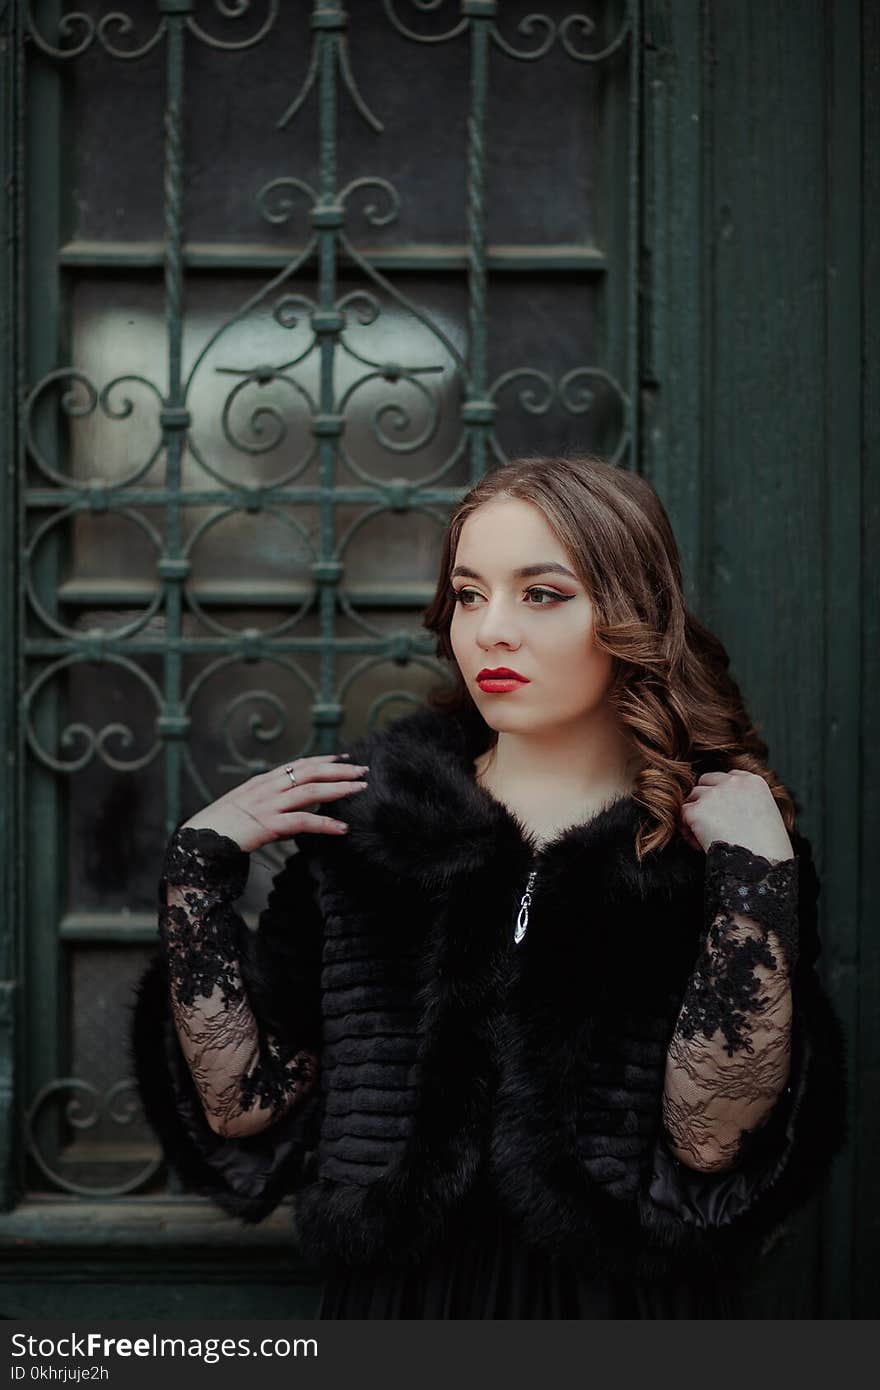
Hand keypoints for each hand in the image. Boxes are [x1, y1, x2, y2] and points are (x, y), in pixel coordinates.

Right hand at [181, 755, 368, 852]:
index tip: (345, 759)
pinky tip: (342, 829)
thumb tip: (298, 817)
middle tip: (363, 770)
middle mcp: (267, 788)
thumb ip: (272, 807)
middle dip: (339, 770)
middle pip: (310, 772)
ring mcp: (267, 805)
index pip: (299, 765)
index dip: (324, 761)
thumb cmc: (221, 828)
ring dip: (339, 789)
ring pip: (311, 792)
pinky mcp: (267, 825)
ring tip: (361, 789)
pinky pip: (303, 822)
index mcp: (262, 782)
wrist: (196, 841)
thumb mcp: (247, 810)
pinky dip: (325, 824)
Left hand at [679, 770, 793, 861]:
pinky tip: (699, 844)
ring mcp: (714, 794)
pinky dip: (687, 830)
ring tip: (705, 837)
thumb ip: (746, 801)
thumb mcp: (766, 815)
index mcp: (754, 782)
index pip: (727, 777)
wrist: (762, 866)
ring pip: (693, 797)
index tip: (723, 813)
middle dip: (705, 801)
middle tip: (710, 824)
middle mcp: (733, 783)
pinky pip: (682, 814)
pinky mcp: (698, 810)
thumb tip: (725, 807)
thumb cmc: (767, 849)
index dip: (721, 794)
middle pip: (706, 782)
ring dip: (695, 815)